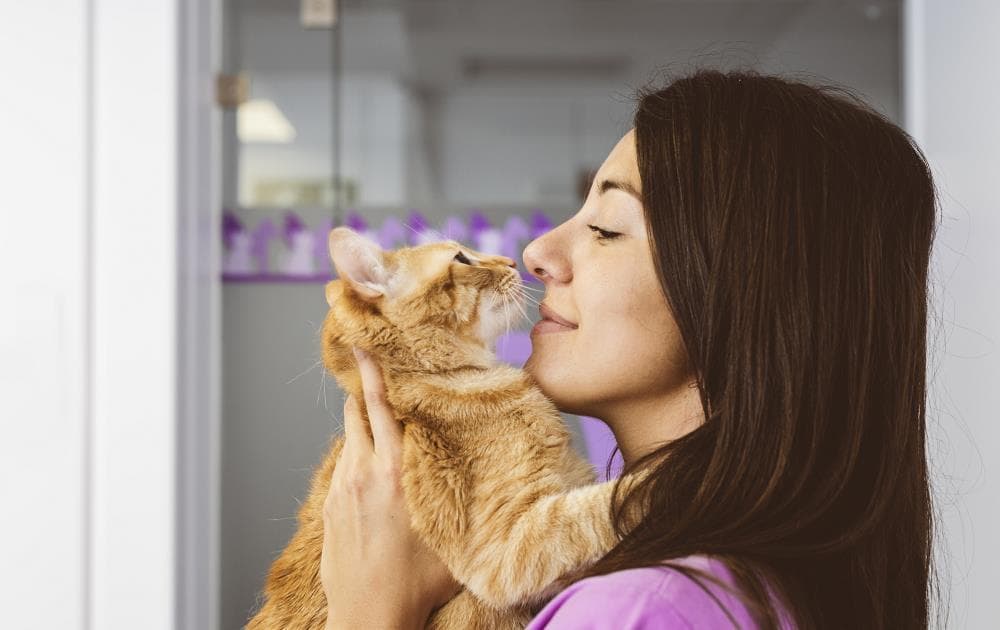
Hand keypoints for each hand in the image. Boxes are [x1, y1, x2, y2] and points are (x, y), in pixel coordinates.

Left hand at [321, 346, 460, 629]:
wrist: (368, 619)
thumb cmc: (416, 584)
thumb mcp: (451, 536)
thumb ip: (461, 496)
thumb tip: (482, 472)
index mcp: (393, 473)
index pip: (379, 408)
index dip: (372, 373)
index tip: (364, 345)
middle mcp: (361, 474)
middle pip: (354, 413)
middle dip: (365, 391)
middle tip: (376, 371)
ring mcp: (340, 490)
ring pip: (348, 440)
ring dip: (363, 426)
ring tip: (384, 425)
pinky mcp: (330, 507)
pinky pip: (344, 466)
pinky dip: (358, 456)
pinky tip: (376, 471)